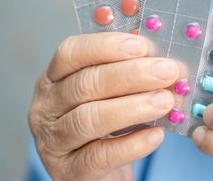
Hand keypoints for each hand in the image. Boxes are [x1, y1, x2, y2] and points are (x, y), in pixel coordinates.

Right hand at [28, 32, 178, 180]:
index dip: (106, 46)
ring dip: (132, 107)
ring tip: (166, 101)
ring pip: (89, 119)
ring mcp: (53, 141)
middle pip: (85, 84)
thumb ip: (126, 69)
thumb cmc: (104, 121)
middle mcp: (45, 107)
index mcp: (53, 78)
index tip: (142, 45)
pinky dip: (131, 145)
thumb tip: (160, 54)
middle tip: (166, 72)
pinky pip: (100, 156)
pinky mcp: (68, 171)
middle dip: (130, 75)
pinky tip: (156, 135)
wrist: (95, 170)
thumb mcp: (108, 92)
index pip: (71, 53)